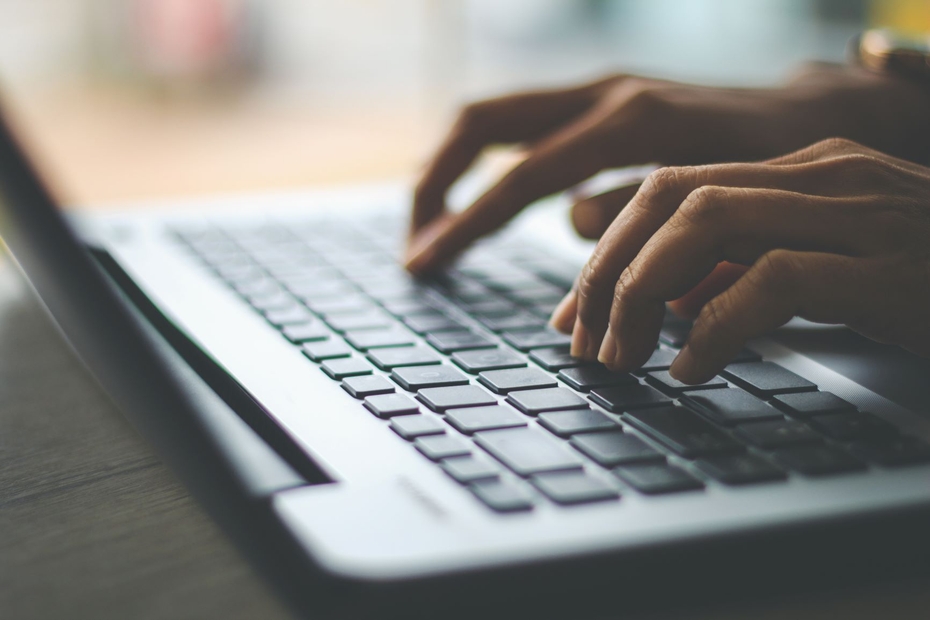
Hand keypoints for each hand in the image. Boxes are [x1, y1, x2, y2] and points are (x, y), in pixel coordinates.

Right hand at [406, 64, 929, 273]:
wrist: (818, 112)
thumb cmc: (782, 165)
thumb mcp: (723, 200)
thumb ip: (642, 213)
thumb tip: (571, 224)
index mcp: (632, 122)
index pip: (520, 177)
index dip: (466, 225)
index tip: (424, 265)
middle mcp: (604, 92)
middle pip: (481, 122)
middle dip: (434, 183)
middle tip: (416, 245)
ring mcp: (599, 90)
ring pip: (494, 117)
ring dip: (452, 170)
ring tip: (432, 228)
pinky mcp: (601, 101)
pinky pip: (522, 127)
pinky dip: (487, 165)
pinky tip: (479, 203)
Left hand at [549, 138, 929, 383]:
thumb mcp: (823, 274)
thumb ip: (745, 273)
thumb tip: (666, 303)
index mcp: (803, 169)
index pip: (671, 187)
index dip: (607, 248)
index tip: (574, 311)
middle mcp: (825, 174)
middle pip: (672, 196)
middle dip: (609, 270)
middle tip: (582, 340)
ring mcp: (860, 212)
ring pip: (707, 222)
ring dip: (644, 293)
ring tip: (621, 356)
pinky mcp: (888, 266)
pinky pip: (774, 280)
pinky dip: (716, 326)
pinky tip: (691, 370)